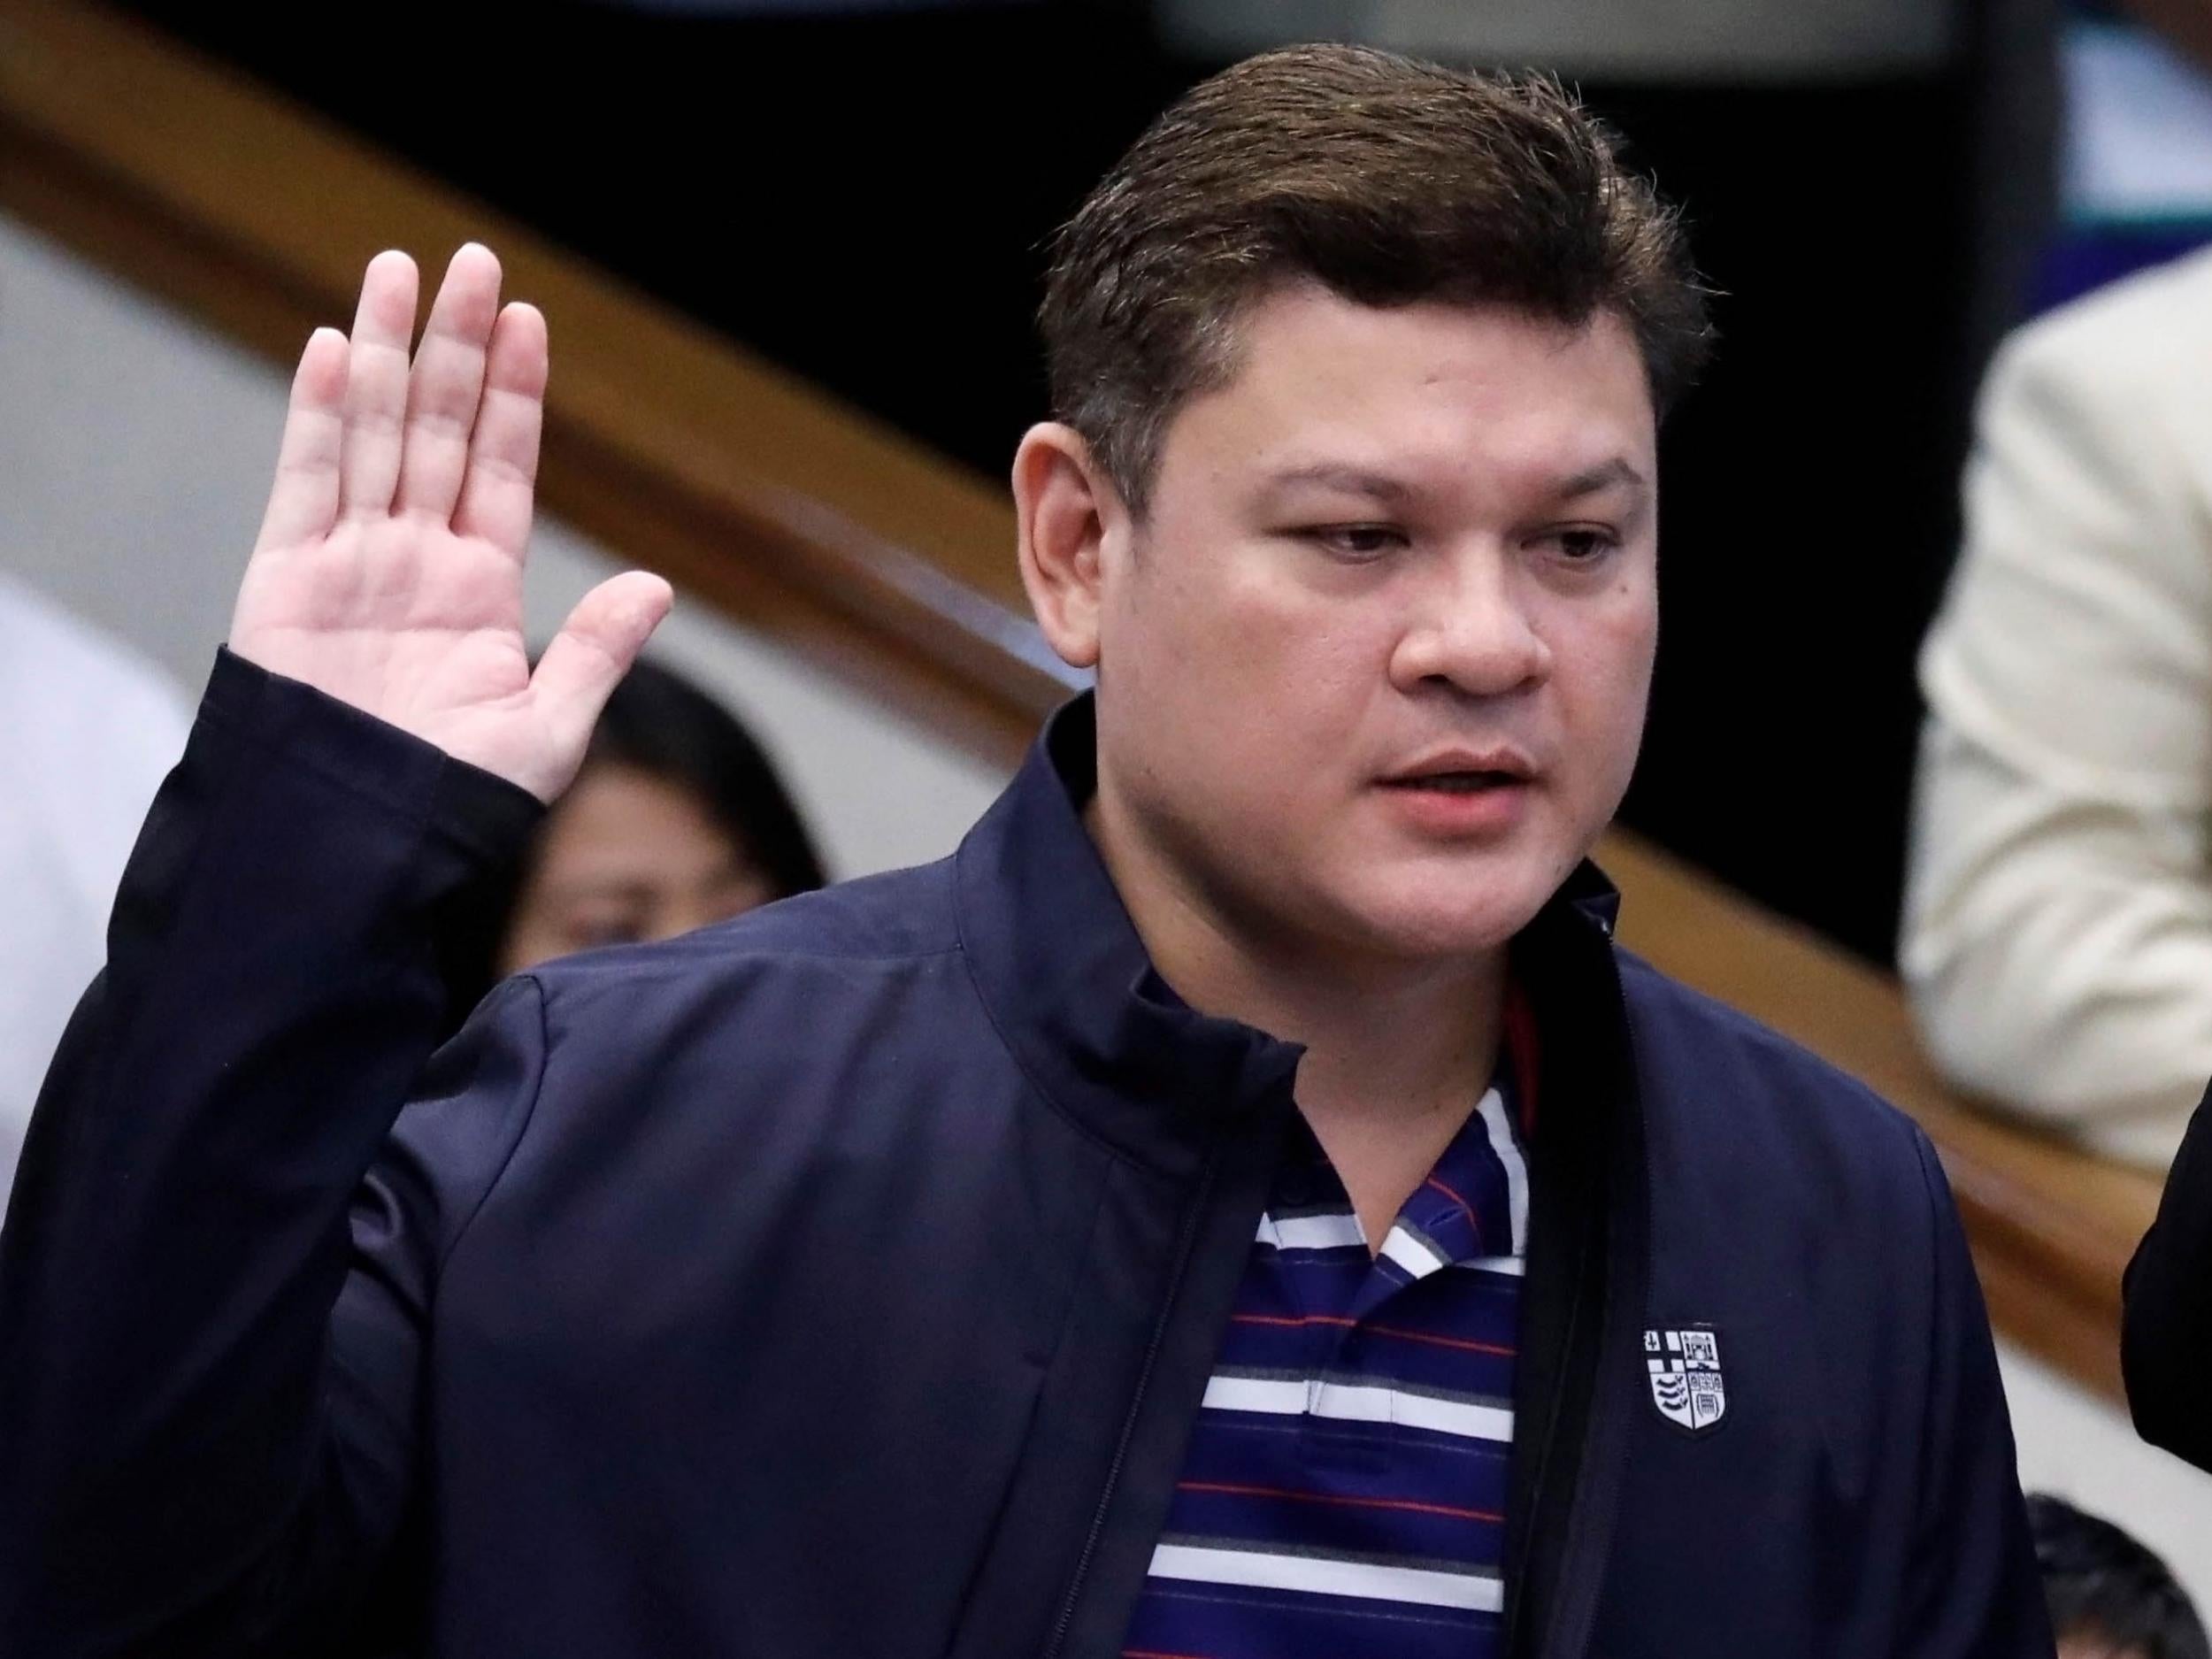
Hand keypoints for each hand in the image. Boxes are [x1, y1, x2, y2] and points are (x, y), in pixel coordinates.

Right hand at [228, 245, 670, 802]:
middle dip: (456, 346)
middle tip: (473, 262)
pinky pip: (308, 482)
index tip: (529, 322)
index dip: (513, 394)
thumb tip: (657, 584)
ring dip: (389, 353)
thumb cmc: (457, 805)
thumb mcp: (548, 728)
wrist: (363, 846)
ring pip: (375, 435)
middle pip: (439, 430)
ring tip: (403, 271)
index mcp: (480, 589)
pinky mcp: (289, 577)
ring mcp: (352, 562)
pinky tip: (341, 348)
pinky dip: (322, 417)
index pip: (502, 467)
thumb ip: (595, 650)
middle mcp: (416, 560)